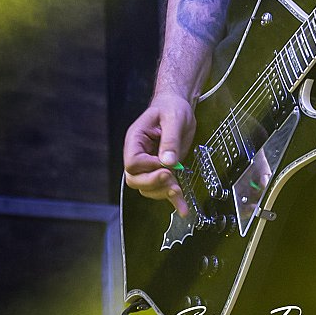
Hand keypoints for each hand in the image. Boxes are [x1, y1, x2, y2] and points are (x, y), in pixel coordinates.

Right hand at [123, 92, 196, 214]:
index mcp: (136, 139)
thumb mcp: (173, 118)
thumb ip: (170, 139)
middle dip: (152, 183)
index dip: (147, 167)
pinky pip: (164, 188)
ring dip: (163, 191)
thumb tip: (168, 162)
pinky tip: (183, 208)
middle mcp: (140, 154)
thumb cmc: (171, 107)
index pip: (132, 162)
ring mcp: (150, 164)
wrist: (178, 106)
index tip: (164, 164)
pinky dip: (174, 199)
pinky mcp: (164, 170)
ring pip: (147, 187)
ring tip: (178, 190)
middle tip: (170, 178)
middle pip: (135, 179)